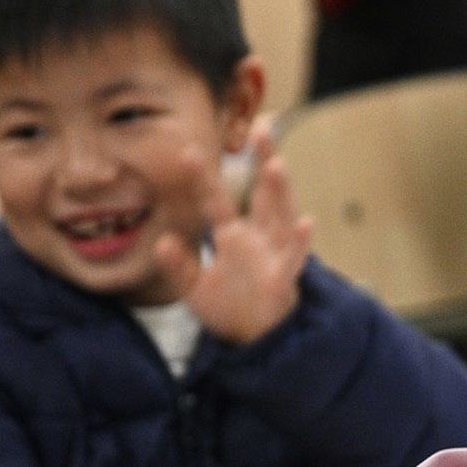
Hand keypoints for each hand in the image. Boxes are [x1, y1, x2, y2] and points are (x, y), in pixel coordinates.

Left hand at [154, 126, 313, 346]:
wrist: (255, 337)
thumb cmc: (229, 306)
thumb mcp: (194, 288)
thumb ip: (178, 267)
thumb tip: (160, 242)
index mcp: (232, 235)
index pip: (215, 200)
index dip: (201, 177)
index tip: (186, 150)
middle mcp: (257, 237)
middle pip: (262, 193)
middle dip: (263, 161)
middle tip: (261, 129)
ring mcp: (274, 254)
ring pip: (280, 216)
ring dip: (280, 191)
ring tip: (276, 166)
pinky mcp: (283, 278)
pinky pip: (294, 257)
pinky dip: (300, 242)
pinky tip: (305, 223)